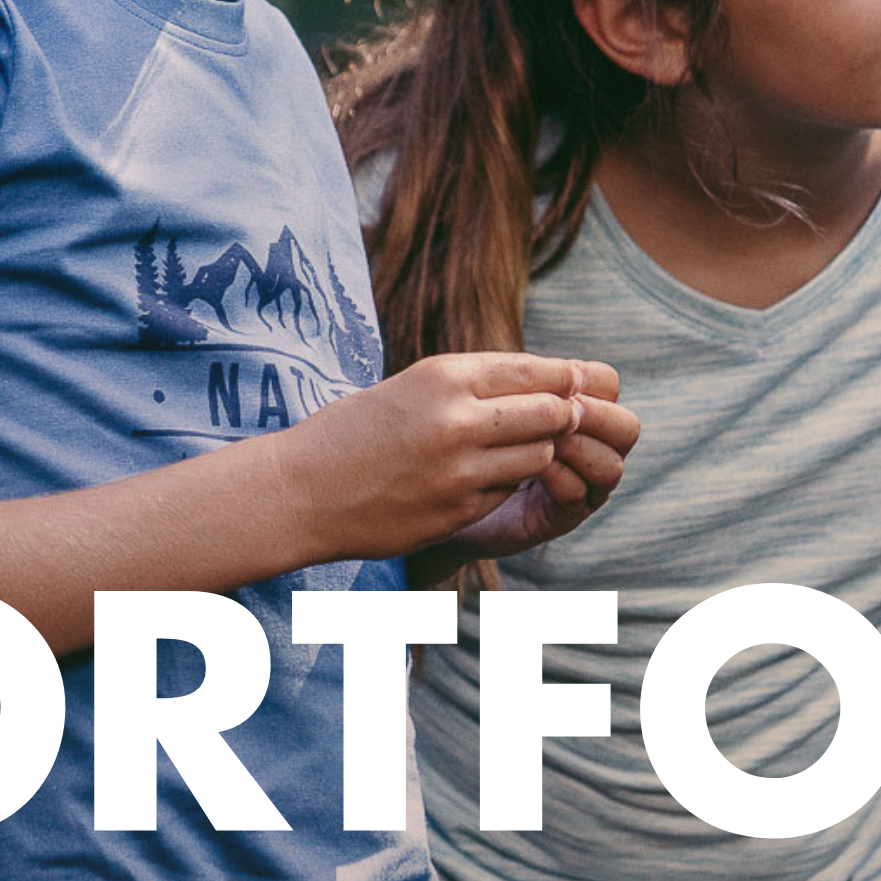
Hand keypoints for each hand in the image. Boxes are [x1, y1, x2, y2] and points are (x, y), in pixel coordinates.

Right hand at [273, 353, 592, 560]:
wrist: (303, 490)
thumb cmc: (356, 430)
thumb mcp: (412, 385)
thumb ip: (472, 383)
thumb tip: (544, 381)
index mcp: (445, 375)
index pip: (536, 370)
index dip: (566, 378)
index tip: (577, 384)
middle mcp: (458, 418)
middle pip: (551, 412)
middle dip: (562, 417)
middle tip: (562, 421)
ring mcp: (460, 469)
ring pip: (540, 456)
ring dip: (537, 453)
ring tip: (515, 451)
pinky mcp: (458, 510)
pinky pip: (508, 492)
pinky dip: (505, 485)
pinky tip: (479, 480)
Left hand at [432, 360, 638, 563]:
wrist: (444, 488)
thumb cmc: (467, 434)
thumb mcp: (493, 400)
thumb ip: (523, 383)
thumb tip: (550, 366)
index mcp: (579, 411)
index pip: (609, 386)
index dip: (591, 380)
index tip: (559, 380)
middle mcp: (591, 448)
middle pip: (626, 428)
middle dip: (597, 416)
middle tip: (564, 411)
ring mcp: (582, 486)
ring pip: (610, 465)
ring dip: (578, 446)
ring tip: (542, 438)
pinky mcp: (561, 516)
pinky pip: (578, 494)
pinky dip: (557, 476)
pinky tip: (527, 465)